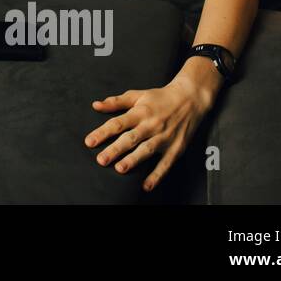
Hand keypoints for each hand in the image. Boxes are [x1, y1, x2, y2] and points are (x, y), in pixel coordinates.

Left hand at [85, 74, 212, 191]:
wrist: (190, 99)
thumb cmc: (160, 98)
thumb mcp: (137, 95)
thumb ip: (116, 102)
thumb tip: (96, 105)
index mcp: (140, 112)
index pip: (118, 123)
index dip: (103, 132)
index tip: (89, 142)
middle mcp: (151, 125)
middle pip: (130, 138)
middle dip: (115, 149)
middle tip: (101, 160)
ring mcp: (164, 138)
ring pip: (147, 150)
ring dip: (133, 160)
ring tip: (120, 169)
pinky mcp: (176, 148)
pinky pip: (166, 164)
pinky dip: (157, 175)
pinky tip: (146, 186)